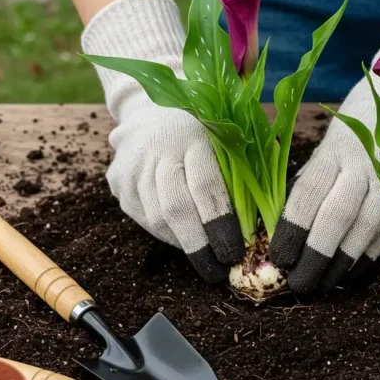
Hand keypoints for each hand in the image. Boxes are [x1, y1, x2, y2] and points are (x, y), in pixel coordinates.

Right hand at [83, 0, 243, 282]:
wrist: (151, 110)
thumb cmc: (205, 129)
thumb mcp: (228, 139)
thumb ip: (243, 173)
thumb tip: (262, 226)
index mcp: (192, 136)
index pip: (206, 188)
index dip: (221, 225)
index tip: (236, 252)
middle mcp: (157, 150)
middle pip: (176, 209)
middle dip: (200, 245)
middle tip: (218, 269)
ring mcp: (132, 165)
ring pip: (157, 218)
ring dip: (184, 243)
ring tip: (205, 257)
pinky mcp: (117, 181)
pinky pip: (142, 218)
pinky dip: (165, 234)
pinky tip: (183, 238)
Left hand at [269, 0, 379, 293]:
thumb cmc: (368, 115)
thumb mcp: (335, 135)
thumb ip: (319, 172)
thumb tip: (290, 216)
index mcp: (338, 146)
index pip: (308, 195)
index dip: (292, 230)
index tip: (277, 257)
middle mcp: (366, 161)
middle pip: (336, 216)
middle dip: (315, 255)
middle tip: (299, 284)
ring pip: (366, 228)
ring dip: (344, 261)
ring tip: (326, 284)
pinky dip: (371, 253)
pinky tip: (355, 271)